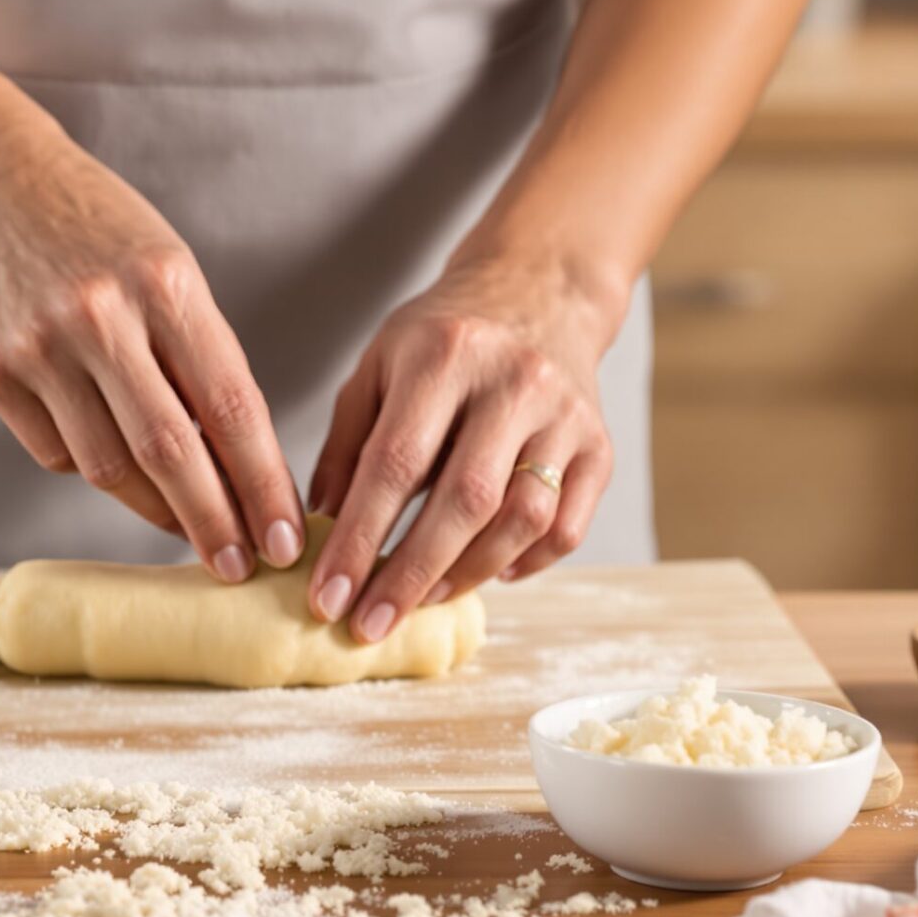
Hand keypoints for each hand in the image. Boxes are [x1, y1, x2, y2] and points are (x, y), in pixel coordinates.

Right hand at [0, 129, 303, 579]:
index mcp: (163, 284)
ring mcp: (37, 348)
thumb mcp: (167, 270)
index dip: (262, 482)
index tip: (285, 537)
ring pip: (107, 466)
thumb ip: (200, 357)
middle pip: (170, 451)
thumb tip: (239, 467)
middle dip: (213, 522)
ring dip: (153, 508)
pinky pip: (54, 451)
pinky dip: (89, 464)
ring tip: (185, 523)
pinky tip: (108, 452)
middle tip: (239, 568)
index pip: (229, 405)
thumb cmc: (98, 231)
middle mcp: (99, 317)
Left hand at [303, 255, 623, 634]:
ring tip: (419, 600)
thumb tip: (316, 527)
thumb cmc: (441, 338)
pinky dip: (525, 563)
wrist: (538, 290)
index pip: (395, 463)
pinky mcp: (601, 445)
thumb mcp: (377, 366)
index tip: (326, 595)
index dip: (358, 539)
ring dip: (466, 574)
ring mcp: (566, 415)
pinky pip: (568, 527)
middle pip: (464, 500)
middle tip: (367, 626)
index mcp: (445, 356)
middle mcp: (514, 382)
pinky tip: (484, 573)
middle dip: (409, 575)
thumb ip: (347, 443)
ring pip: (523, 519)